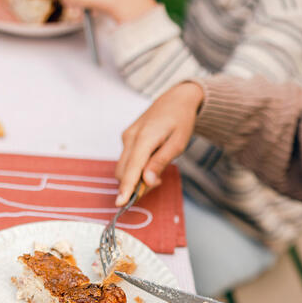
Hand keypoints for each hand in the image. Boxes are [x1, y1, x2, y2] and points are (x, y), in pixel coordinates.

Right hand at [115, 82, 203, 205]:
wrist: (176, 98)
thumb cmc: (181, 120)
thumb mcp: (178, 143)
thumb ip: (160, 162)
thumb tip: (146, 181)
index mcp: (144, 138)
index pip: (131, 169)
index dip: (126, 188)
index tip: (120, 203)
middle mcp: (131, 137)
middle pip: (123, 171)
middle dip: (135, 185)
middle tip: (157, 183)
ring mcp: (127, 136)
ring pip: (123, 166)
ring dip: (135, 177)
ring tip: (156, 171)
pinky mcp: (127, 137)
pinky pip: (127, 159)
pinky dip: (135, 168)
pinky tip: (150, 162)